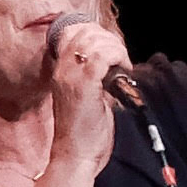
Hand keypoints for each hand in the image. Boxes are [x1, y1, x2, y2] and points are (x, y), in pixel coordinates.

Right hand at [46, 18, 130, 167]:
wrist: (76, 154)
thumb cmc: (85, 131)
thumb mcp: (89, 97)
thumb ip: (96, 77)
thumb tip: (114, 65)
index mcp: (61, 71)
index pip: (73, 32)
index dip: (97, 33)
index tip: (114, 50)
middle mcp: (62, 70)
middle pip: (83, 31)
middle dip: (109, 38)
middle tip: (121, 58)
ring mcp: (71, 76)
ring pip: (94, 40)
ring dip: (116, 47)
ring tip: (124, 65)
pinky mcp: (84, 85)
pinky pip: (102, 56)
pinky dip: (118, 57)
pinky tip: (124, 70)